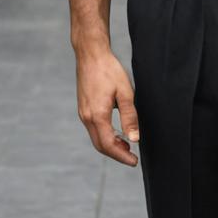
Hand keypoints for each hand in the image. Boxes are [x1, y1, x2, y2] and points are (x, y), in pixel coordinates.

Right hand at [74, 49, 139, 166]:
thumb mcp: (125, 92)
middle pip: (100, 145)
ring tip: (127, 145)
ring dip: (110, 145)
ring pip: (96, 137)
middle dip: (116, 154)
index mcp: (97, 115)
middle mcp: (87, 117)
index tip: (134, 162)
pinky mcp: (83, 108)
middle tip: (132, 157)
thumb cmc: (109, 70)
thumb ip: (130, 117)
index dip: (122, 156)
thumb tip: (135, 139)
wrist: (91, 55)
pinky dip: (104, 135)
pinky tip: (116, 132)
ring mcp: (83, 113)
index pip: (109, 145)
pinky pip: (93, 128)